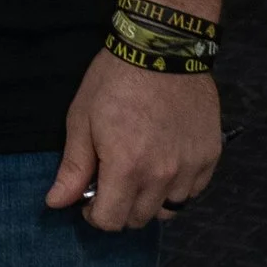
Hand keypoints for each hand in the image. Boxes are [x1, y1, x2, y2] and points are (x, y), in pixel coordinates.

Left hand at [46, 52, 223, 230]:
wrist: (162, 45)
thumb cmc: (115, 79)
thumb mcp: (82, 119)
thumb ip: (73, 167)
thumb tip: (56, 203)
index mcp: (126, 168)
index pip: (111, 221)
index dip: (94, 214)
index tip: (90, 197)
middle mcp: (162, 176)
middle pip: (139, 219)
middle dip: (120, 207)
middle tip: (113, 180)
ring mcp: (190, 167)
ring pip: (169, 209)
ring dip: (150, 199)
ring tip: (140, 171)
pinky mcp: (210, 155)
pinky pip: (193, 190)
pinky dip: (177, 185)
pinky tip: (165, 161)